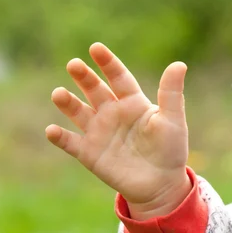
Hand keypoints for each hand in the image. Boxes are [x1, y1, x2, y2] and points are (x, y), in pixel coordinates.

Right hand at [45, 43, 190, 219]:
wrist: (161, 184)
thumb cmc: (170, 149)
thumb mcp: (173, 120)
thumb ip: (171, 93)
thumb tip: (179, 64)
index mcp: (132, 102)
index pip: (118, 77)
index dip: (107, 63)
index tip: (95, 48)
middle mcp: (112, 113)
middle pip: (95, 90)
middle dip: (84, 77)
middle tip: (74, 64)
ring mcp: (99, 132)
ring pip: (78, 112)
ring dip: (67, 103)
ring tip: (58, 94)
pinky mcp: (89, 153)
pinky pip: (71, 143)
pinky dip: (60, 137)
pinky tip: (51, 130)